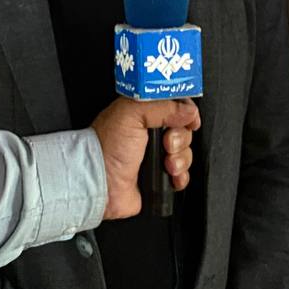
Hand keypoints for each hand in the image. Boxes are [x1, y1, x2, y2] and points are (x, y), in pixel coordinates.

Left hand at [91, 96, 200, 219]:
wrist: (100, 183)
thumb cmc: (107, 147)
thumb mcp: (133, 114)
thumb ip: (163, 106)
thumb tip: (189, 110)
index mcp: (144, 112)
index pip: (175, 105)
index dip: (185, 112)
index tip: (189, 120)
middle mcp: (151, 133)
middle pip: (184, 130)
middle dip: (181, 138)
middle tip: (166, 144)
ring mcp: (156, 156)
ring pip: (186, 152)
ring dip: (181, 159)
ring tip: (167, 164)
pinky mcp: (159, 177)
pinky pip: (182, 174)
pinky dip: (181, 176)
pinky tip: (171, 176)